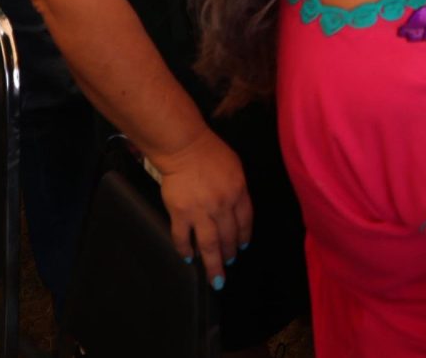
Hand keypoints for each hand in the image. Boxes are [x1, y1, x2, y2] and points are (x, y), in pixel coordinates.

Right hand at [152, 129, 251, 281]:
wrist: (184, 147)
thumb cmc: (210, 152)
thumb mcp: (235, 168)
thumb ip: (238, 190)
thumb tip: (237, 209)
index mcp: (238, 192)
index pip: (245, 221)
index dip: (244, 237)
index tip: (242, 247)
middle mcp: (222, 205)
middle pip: (229, 237)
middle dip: (230, 254)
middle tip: (229, 264)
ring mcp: (201, 211)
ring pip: (209, 244)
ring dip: (214, 263)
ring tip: (216, 277)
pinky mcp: (180, 213)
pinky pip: (183, 238)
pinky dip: (186, 250)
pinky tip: (189, 258)